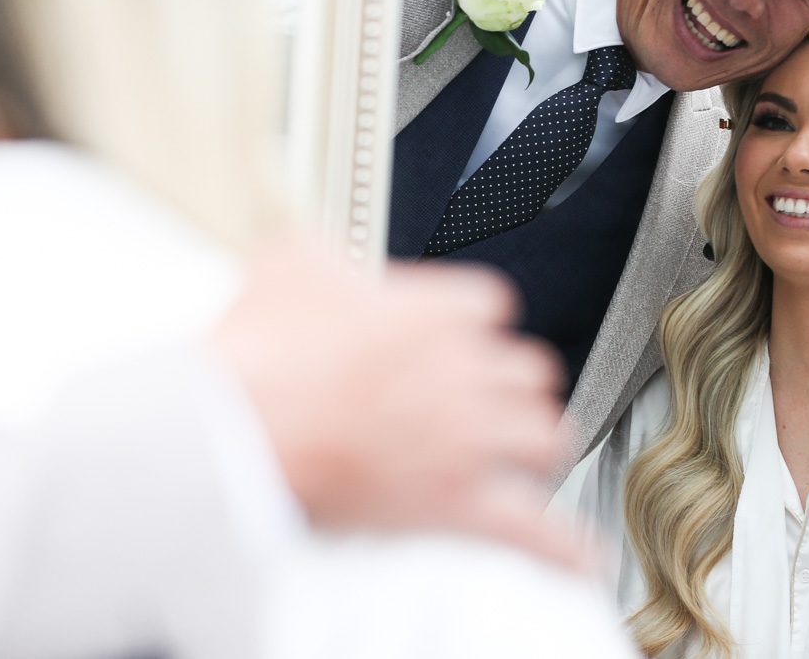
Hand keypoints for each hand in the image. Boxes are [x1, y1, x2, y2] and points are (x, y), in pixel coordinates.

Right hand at [210, 238, 584, 568]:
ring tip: (519, 453)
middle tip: (487, 396)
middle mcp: (462, 368)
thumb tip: (339, 262)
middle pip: (529, 370)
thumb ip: (336, 256)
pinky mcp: (453, 502)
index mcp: (433, 310)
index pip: (493, 304)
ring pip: (543, 435)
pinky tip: (574, 552)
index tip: (459, 333)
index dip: (473, 322)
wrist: (233, 424)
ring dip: (532, 443)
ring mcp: (465, 436)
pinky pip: (532, 528)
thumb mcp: (292, 260)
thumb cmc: (258, 350)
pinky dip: (558, 543)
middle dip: (509, 384)